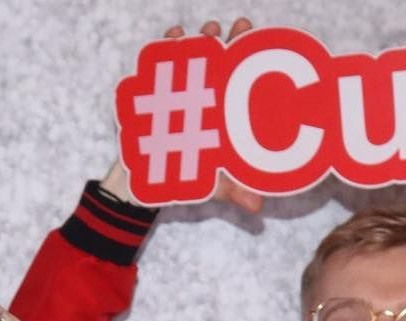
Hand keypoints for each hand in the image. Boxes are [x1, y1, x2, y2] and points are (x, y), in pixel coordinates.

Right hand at [103, 17, 263, 213]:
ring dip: (201, 40)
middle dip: (228, 40)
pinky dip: (167, 48)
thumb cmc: (188, 181)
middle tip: (238, 28)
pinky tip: (174, 36)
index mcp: (224, 111)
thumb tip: (257, 207)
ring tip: (207, 31)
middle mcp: (204, 96)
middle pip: (220, 61)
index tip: (254, 38)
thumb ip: (236, 192)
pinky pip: (161, 66)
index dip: (249, 55)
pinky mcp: (156, 94)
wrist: (148, 185)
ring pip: (192, 59)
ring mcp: (179, 93)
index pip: (239, 79)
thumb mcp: (215, 188)